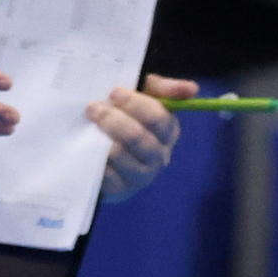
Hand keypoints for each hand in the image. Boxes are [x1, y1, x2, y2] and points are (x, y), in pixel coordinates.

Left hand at [93, 76, 187, 202]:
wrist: (100, 152)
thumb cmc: (125, 117)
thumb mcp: (142, 96)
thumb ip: (161, 88)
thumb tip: (192, 88)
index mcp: (167, 131)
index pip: (158, 118)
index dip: (135, 104)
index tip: (114, 92)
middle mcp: (158, 155)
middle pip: (138, 137)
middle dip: (114, 120)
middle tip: (93, 108)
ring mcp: (140, 174)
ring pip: (120, 154)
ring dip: (101, 136)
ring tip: (88, 123)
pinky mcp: (120, 189)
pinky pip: (106, 174)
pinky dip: (94, 158)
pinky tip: (85, 146)